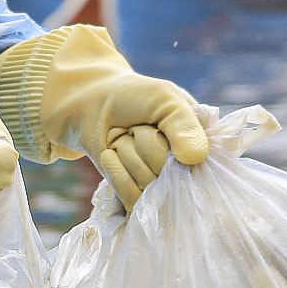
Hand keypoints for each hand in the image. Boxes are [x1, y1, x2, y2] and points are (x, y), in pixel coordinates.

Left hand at [0, 25, 208, 208]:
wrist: (86, 98)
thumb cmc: (130, 92)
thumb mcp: (162, 97)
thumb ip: (182, 123)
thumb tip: (197, 159)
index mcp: (198, 140)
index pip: (201, 161)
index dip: (177, 146)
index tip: (158, 127)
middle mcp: (181, 166)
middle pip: (171, 174)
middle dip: (147, 147)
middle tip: (134, 128)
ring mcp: (155, 181)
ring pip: (148, 185)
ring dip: (128, 157)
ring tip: (122, 137)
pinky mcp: (128, 190)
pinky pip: (129, 195)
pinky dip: (116, 171)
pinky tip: (110, 152)